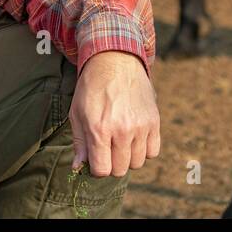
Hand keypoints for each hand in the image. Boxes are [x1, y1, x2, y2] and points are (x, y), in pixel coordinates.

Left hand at [70, 51, 159, 177]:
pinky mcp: (154, 121)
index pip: (102, 170)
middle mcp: (122, 130)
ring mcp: (141, 126)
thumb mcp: (77, 113)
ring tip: (120, 141)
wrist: (115, 61)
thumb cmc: (92, 88)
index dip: (97, 169)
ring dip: (128, 157)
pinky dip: (144, 150)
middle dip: (111, 163)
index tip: (95, 159)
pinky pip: (153, 151)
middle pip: (120, 169)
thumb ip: (79, 143)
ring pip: (137, 163)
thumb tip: (78, 167)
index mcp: (99, 129)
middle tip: (107, 148)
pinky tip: (135, 138)